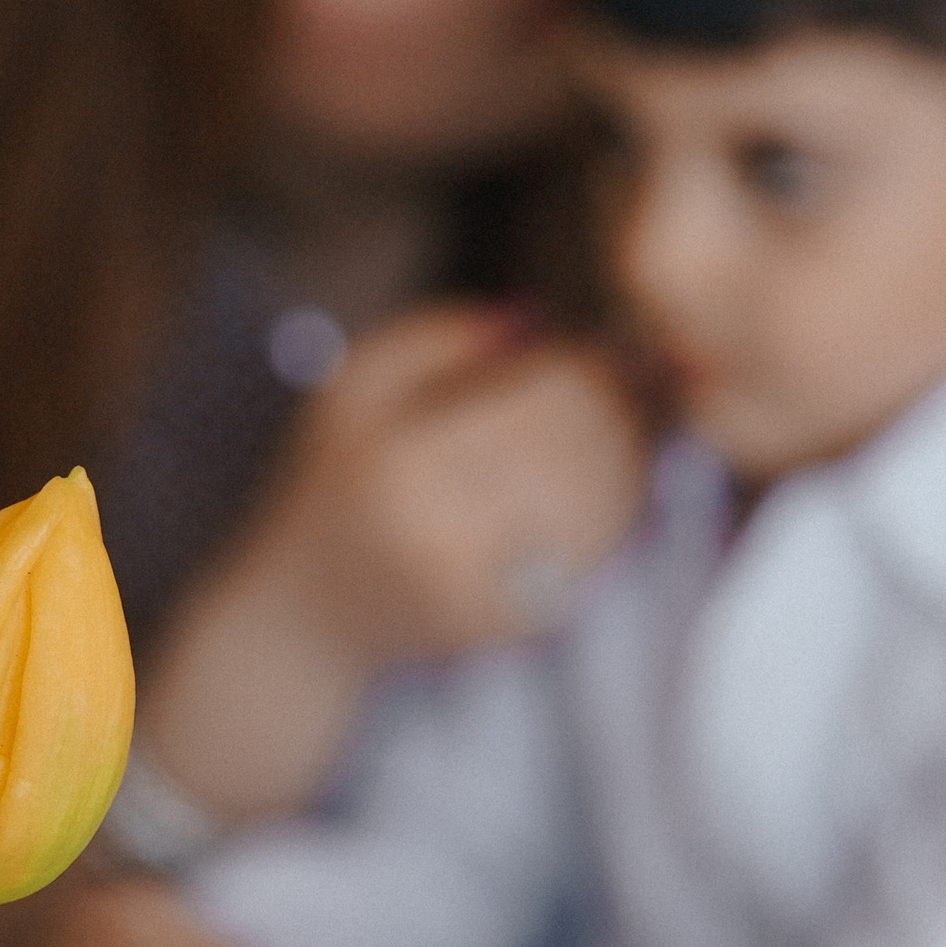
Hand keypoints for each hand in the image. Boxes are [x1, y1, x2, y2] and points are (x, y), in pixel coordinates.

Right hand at [269, 302, 651, 657]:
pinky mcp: (499, 629)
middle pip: (582, 451)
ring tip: (631, 435)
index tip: (604, 349)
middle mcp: (436, 530)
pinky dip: (613, 520)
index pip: (544, 397)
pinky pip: (588, 562)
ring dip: (631, 464)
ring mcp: (472, 588)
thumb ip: (438, 335)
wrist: (304, 618)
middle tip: (641, 388)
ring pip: (599, 508)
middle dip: (624, 411)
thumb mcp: (354, 387)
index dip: (592, 366)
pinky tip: (604, 491)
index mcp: (398, 458)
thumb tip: (538, 317)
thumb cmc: (335, 486)